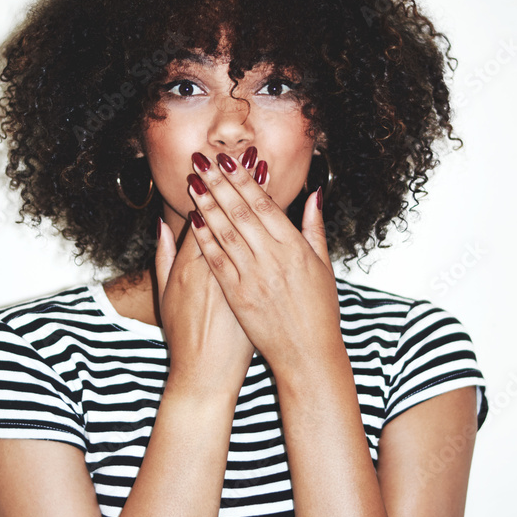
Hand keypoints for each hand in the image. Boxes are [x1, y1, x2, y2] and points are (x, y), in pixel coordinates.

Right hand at [155, 160, 258, 395]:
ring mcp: (238, 282)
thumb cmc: (183, 335)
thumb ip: (164, 256)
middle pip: (229, 217)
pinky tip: (282, 212)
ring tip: (266, 170)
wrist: (204, 374)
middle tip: (250, 153)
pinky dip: (273, 234)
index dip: (214, 188)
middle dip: (238, 184)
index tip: (222, 163)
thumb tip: (162, 224)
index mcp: (190, 266)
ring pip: (250, 233)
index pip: (205, 216)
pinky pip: (265, 257)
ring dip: (257, 200)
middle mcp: (215, 269)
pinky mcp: (255, 294)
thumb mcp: (165, 294)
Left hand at [186, 149, 342, 375]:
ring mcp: (253, 277)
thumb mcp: (324, 268)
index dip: (244, 180)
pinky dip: (204, 239)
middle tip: (201, 161)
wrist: (307, 356)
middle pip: (240, 212)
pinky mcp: (237, 296)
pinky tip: (192, 221)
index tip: (229, 160)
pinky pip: (217, 261)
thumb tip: (313, 195)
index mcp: (295, 248)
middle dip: (219, 184)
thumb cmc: (319, 313)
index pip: (264, 204)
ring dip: (206, 205)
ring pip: (224, 232)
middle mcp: (272, 259)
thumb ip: (314, 229)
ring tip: (193, 183)